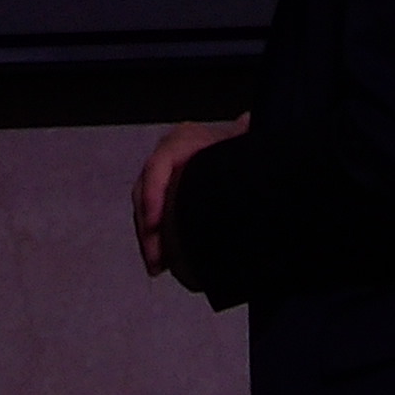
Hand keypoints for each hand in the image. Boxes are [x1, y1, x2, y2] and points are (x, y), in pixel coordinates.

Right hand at [130, 115, 249, 282]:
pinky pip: (153, 215)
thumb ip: (248, 136)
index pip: (159, 164)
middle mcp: (169, 154)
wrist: (248, 149)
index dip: (153, 193)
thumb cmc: (246, 147)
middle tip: (156, 259)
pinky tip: (161, 262)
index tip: (155, 224)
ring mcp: (165, 174)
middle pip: (146, 190)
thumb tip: (249, 128)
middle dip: (147, 227)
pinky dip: (154, 238)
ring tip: (157, 266)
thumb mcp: (246, 143)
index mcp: (186, 139)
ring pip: (145, 206)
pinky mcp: (167, 194)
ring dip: (148, 238)